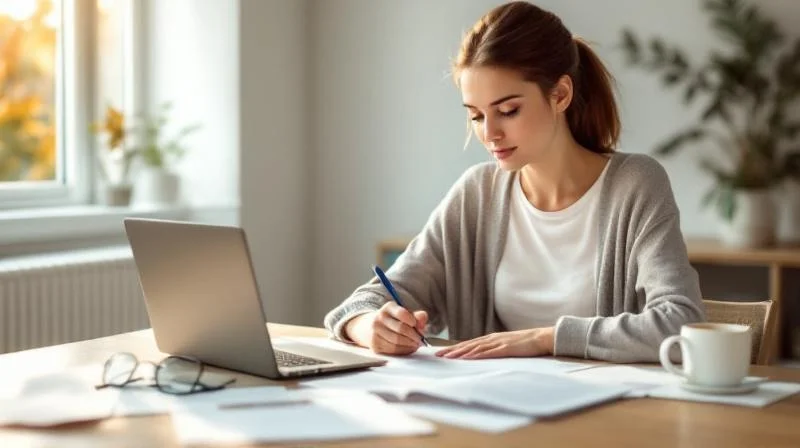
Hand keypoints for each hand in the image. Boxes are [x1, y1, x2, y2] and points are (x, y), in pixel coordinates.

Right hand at [344, 302, 427, 355]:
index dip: (413, 321)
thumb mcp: (404, 314)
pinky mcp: (374, 344)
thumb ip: (417, 316)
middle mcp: (379, 318)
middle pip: (401, 329)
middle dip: (414, 336)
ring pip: (397, 341)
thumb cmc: (393, 321)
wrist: (369, 327)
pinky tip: (407, 348)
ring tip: (415, 344)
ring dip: (410, 345)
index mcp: (388, 308)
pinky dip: (403, 350)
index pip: (402, 313)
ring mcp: (375, 332)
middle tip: (420, 339)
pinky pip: (393, 350)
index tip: (418, 326)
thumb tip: (423, 319)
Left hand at [435, 327, 553, 358]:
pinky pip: (489, 352)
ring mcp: (498, 343)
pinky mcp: (505, 348)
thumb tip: (482, 356)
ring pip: (475, 348)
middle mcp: (491, 339)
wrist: (540, 337)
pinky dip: (477, 355)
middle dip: (451, 350)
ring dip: (460, 353)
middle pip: (467, 345)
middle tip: (437, 355)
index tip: (441, 352)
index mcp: (490, 339)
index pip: (468, 344)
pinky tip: (468, 357)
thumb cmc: (524, 343)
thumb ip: (494, 349)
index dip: (454, 348)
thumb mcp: (505, 345)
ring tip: (448, 357)